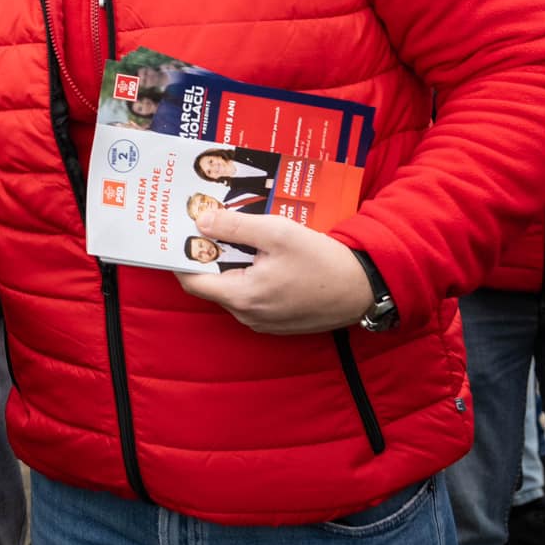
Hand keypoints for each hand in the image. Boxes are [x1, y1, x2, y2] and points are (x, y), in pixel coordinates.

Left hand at [175, 207, 374, 335]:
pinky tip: (259, 256)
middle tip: (206, 225)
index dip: (181, 256)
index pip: (191, 281)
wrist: (365, 289)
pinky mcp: (278, 322)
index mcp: (242, 297)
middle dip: (207, 255)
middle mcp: (247, 315)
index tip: (179, 233)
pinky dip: (247, 277)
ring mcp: (263, 322)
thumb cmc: (322, 261)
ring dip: (229, 265)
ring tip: (234, 235)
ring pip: (231, 290)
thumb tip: (200, 222)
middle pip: (211, 284)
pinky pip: (251, 297)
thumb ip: (235, 227)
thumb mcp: (278, 233)